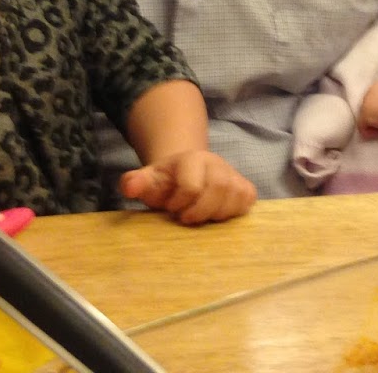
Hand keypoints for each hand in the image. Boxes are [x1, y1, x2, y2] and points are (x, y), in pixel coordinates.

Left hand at [119, 150, 256, 223]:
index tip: (171, 209)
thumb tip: (129, 187)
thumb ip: (135, 182)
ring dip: (216, 214)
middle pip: (219, 188)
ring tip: (202, 217)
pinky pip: (247, 201)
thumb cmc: (165, 183)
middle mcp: (216, 163)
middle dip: (201, 210)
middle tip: (187, 218)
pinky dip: (234, 213)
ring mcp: (233, 174)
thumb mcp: (147, 181)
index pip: (192, 185)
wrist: (184, 174)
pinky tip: (218, 215)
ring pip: (235, 196)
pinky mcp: (245, 187)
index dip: (179, 204)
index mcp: (192, 159)